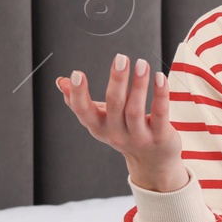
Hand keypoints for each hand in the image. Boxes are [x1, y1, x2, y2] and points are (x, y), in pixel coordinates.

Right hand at [56, 53, 187, 192]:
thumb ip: (80, 101)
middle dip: (117, 80)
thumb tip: (61, 81)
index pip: (83, 111)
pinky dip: (160, 95)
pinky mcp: (159, 136)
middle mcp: (116, 133)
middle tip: (121, 58)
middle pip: (114, 105)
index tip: (76, 73)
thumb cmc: (124, 133)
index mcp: (98, 127)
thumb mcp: (100, 120)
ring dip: (138, 84)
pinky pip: (159, 113)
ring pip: (136, 109)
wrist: (152, 163)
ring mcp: (138, 137)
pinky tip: (159, 77)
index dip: (78, 94)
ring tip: (142, 63)